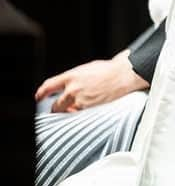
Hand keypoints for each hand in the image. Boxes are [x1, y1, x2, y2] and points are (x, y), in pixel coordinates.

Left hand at [34, 50, 148, 112]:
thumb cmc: (108, 70)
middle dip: (57, 109)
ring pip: (68, 113)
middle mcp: (73, 89)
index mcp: (72, 76)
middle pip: (55, 106)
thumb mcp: (87, 69)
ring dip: (70, 113)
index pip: (49, 86)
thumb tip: (66, 87)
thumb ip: (74, 79)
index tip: (39, 97)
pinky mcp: (90, 109)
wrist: (124, 74)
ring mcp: (81, 100)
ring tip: (78, 109)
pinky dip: (80, 115)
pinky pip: (79, 116)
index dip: (41, 93)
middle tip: (61, 109)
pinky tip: (86, 111)